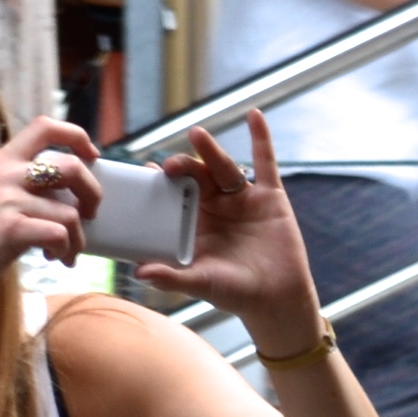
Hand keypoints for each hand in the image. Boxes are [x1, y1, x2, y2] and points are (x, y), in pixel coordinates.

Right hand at [0, 116, 100, 293]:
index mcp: (3, 159)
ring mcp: (7, 200)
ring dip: (79, 238)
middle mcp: (6, 173)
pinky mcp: (10, 229)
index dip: (77, 136)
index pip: (45, 127)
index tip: (92, 156)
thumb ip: (27, 183)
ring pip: (70, 212)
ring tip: (67, 251)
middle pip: (72, 167)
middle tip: (89, 215)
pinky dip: (66, 250)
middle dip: (92, 194)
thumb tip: (75, 190)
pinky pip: (60, 234)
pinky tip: (56, 258)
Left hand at [138, 116, 320, 342]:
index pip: (173, 196)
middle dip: (183, 167)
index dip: (159, 184)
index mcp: (195, 223)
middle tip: (169, 166)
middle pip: (196, 177)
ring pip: (223, 168)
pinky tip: (254, 115)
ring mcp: (242, 199)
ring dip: (210, 150)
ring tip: (196, 135)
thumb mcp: (201, 284)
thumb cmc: (236, 294)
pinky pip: (265, 163)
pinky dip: (261, 138)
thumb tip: (139, 273)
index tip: (144, 174)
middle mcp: (216, 207)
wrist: (278, 301)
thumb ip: (172, 277)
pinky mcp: (270, 197)